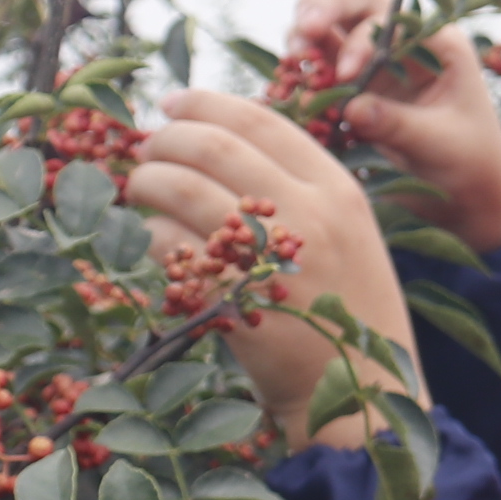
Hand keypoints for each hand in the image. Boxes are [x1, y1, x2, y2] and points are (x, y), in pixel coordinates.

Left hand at [127, 90, 425, 446]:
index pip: (261, 120)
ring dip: (145, 182)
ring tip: (137, 189)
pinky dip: (148, 237)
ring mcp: (272, 258)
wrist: (363, 397)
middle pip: (213, 145)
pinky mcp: (235, 299)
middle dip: (166, 139)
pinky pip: (168, 248)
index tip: (174, 102)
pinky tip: (150, 243)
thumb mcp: (348, 238)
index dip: (207, 103)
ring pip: (182, 189)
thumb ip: (304, 192)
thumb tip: (226, 143)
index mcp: (339, 190)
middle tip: (147, 149)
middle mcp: (310, 214)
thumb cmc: (348, 314)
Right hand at [288, 0, 500, 252]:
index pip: (391, 15)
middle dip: (322, 7)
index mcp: (436, 43)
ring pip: (328, 26)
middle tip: (302, 34)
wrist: (466, 194)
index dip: (361, 38)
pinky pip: (318, 64)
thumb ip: (397, 124)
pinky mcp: (351, 86)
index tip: (347, 76)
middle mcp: (402, 41)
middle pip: (353, 0)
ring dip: (304, 35)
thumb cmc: (469, 163)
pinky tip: (289, 84)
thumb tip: (351, 108)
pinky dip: (300, 69)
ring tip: (291, 59)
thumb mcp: (440, 144)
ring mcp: (373, 60)